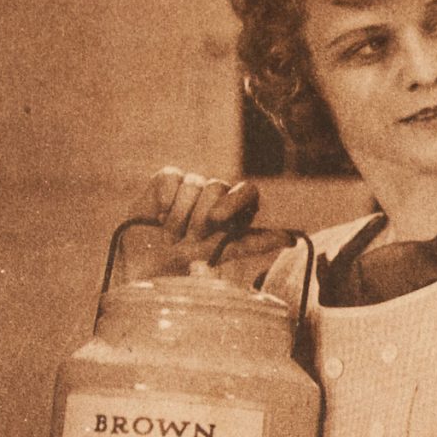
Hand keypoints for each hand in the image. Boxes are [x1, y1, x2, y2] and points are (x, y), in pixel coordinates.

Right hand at [138, 167, 258, 259]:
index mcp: (236, 209)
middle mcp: (217, 193)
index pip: (248, 190)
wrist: (144, 260)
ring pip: (194, 183)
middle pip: (217, 187)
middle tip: (190, 238)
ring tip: (172, 235)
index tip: (217, 220)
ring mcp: (192, 184)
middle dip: (200, 218)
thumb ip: (254, 243)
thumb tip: (292, 240)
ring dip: (179, 216)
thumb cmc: (186, 259)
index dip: (233, 202)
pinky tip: (157, 216)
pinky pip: (172, 177)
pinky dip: (164, 200)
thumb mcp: (222, 253)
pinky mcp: (168, 179)